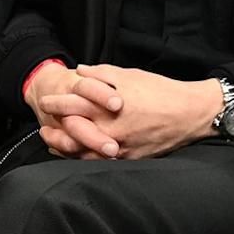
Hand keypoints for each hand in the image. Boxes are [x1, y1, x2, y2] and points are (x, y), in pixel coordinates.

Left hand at [40, 64, 222, 159]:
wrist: (190, 114)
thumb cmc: (162, 92)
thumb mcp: (130, 75)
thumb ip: (101, 73)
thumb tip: (79, 71)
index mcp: (109, 105)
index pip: (73, 105)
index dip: (56, 104)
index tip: (45, 102)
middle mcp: (112, 129)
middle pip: (73, 131)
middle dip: (55, 128)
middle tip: (43, 126)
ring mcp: (120, 147)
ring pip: (84, 152)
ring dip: (65, 147)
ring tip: (52, 143)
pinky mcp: (130, 158)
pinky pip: (100, 162)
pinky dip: (84, 159)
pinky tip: (76, 155)